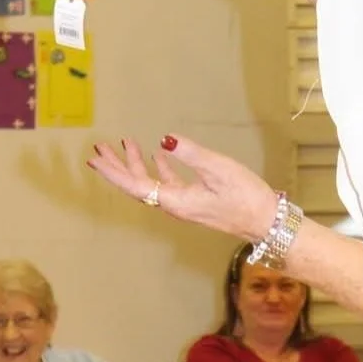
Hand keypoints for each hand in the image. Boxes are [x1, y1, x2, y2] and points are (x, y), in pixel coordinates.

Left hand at [88, 135, 277, 244]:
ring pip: (151, 183)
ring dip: (136, 164)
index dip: (114, 171)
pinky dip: (159, 168)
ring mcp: (184, 204)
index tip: (96, 159)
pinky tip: (158, 155)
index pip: (136, 185)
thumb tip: (164, 140)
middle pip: (137, 186)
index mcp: (176, 201)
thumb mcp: (219, 170)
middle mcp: (175, 205)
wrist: (266, 221)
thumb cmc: (246, 197)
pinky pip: (168, 184)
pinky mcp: (195, 201)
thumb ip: (190, 154)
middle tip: (99, 149)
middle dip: (117, 166)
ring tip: (124, 144)